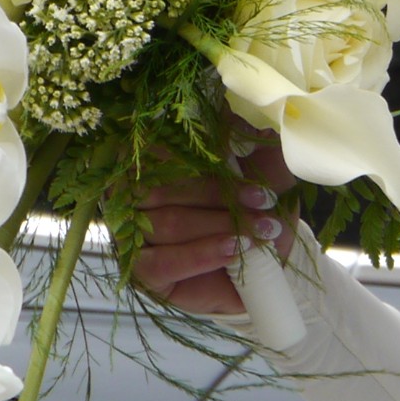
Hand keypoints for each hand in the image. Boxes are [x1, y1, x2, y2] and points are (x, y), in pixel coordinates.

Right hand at [128, 139, 295, 312]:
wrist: (264, 265)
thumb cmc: (255, 211)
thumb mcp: (262, 173)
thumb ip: (255, 147)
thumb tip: (254, 127)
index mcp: (156, 163)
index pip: (162, 150)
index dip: (202, 153)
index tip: (242, 156)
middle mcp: (135, 198)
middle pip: (165, 188)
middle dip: (219, 194)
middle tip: (266, 201)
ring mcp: (132, 237)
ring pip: (168, 223)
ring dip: (219, 225)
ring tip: (261, 229)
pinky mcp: (142, 273)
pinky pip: (162, 263)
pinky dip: (201, 253)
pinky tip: (232, 248)